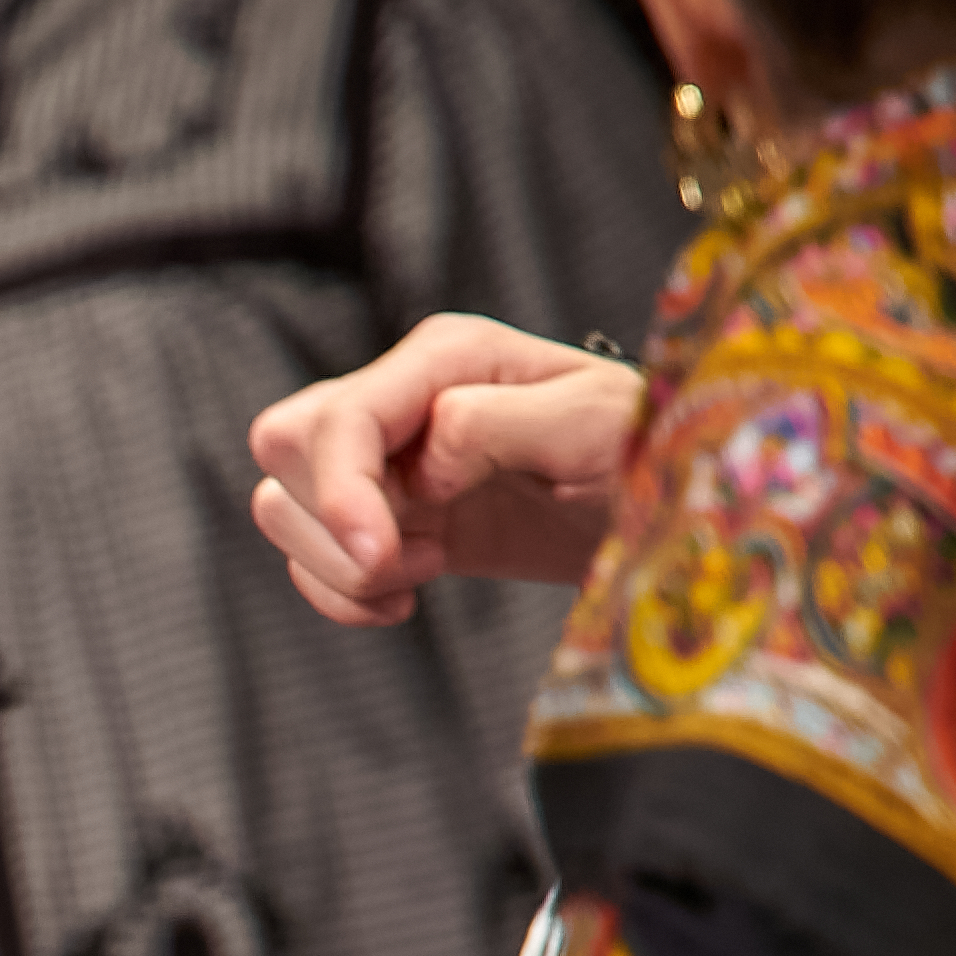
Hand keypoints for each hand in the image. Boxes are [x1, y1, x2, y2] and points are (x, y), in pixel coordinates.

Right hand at [247, 312, 652, 624]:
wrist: (671, 511)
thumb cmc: (650, 451)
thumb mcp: (593, 425)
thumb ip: (495, 422)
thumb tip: (421, 457)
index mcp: (446, 358)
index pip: (339, 418)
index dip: (340, 490)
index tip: (380, 556)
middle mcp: (404, 397)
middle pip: (286, 448)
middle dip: (330, 521)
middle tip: (411, 557)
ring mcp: (390, 460)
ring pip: (284, 506)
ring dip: (337, 562)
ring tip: (426, 568)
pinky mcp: (391, 519)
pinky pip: (311, 558)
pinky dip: (342, 594)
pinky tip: (406, 598)